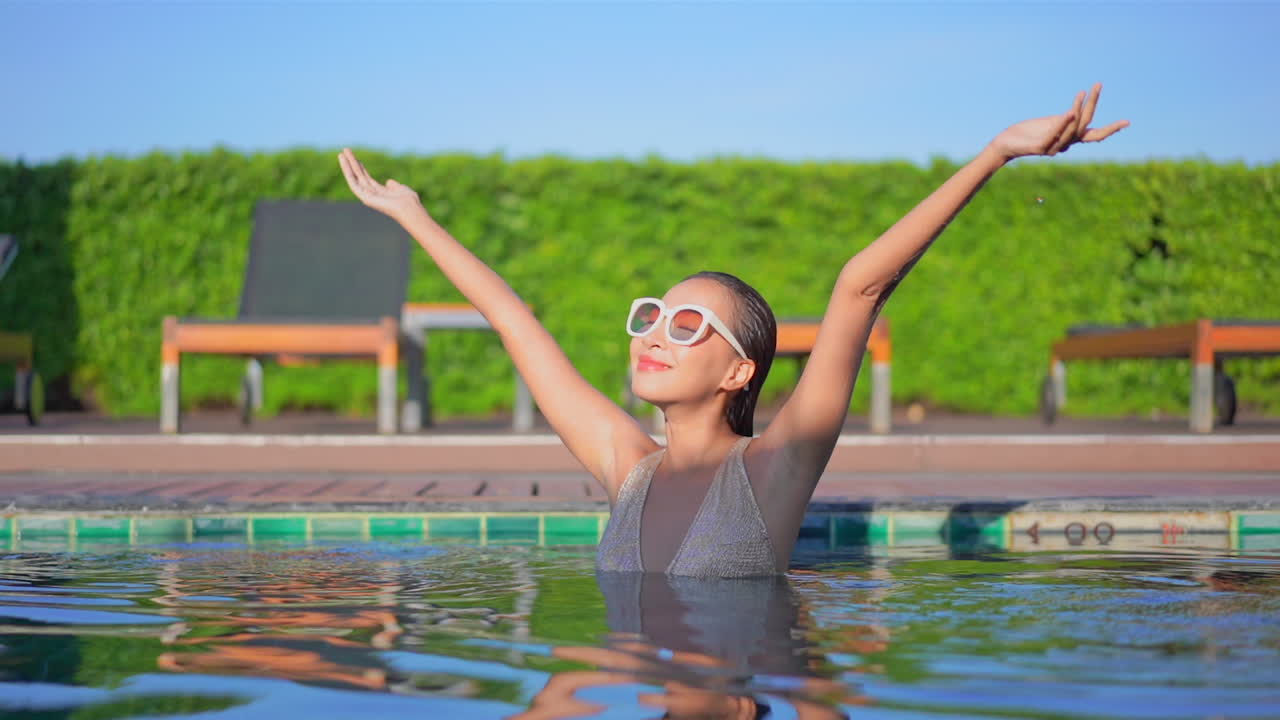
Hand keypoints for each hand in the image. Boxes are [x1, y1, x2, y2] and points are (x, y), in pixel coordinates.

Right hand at [337, 148, 424, 221]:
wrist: (409, 208)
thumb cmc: (408, 200)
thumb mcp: (401, 189)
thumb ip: (393, 186)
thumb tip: (388, 182)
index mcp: (379, 192)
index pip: (366, 178)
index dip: (361, 167)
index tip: (357, 158)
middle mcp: (371, 194)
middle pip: (359, 176)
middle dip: (352, 163)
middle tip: (346, 150)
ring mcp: (366, 196)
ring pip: (353, 177)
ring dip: (347, 164)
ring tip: (342, 152)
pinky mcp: (364, 197)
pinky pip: (352, 181)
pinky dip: (347, 170)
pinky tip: (344, 160)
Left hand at [989, 83, 1128, 160]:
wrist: (1006, 143)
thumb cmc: (1028, 132)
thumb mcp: (1051, 123)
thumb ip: (1064, 120)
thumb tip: (1076, 114)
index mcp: (1070, 138)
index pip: (1095, 135)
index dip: (1111, 128)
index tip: (1127, 122)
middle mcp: (1064, 144)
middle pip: (1085, 126)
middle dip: (1093, 105)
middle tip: (1098, 84)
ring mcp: (1053, 148)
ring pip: (1071, 130)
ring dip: (1078, 110)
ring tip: (1082, 93)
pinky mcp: (1040, 148)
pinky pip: (1054, 135)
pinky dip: (1063, 123)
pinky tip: (1069, 112)